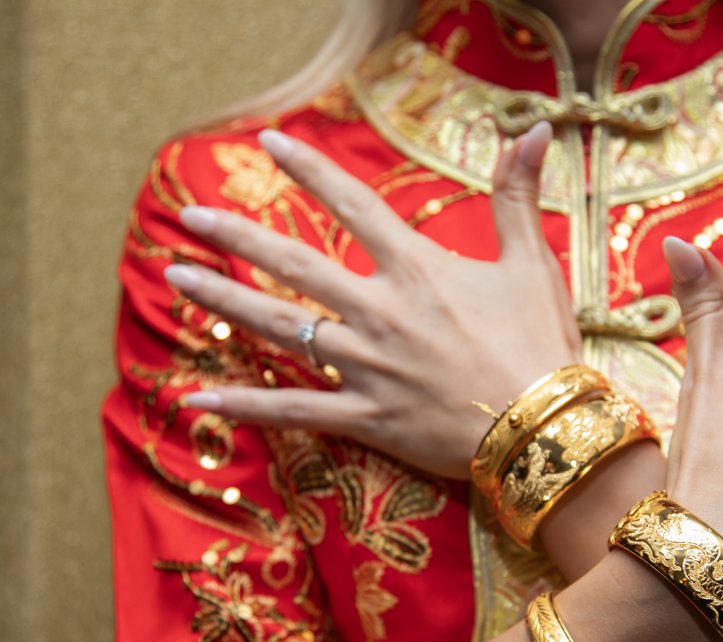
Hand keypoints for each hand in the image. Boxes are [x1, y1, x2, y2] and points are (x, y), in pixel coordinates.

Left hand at [166, 122, 578, 477]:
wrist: (547, 430)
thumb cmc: (541, 345)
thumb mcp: (533, 264)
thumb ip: (517, 196)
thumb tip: (531, 130)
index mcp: (417, 269)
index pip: (351, 204)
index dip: (308, 168)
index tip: (267, 142)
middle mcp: (379, 311)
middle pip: (295, 264)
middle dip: (238, 237)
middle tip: (191, 217)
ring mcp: (366, 366)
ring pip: (280, 328)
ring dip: (224, 302)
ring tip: (176, 280)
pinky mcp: (365, 417)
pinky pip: (292, 410)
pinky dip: (244, 406)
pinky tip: (197, 399)